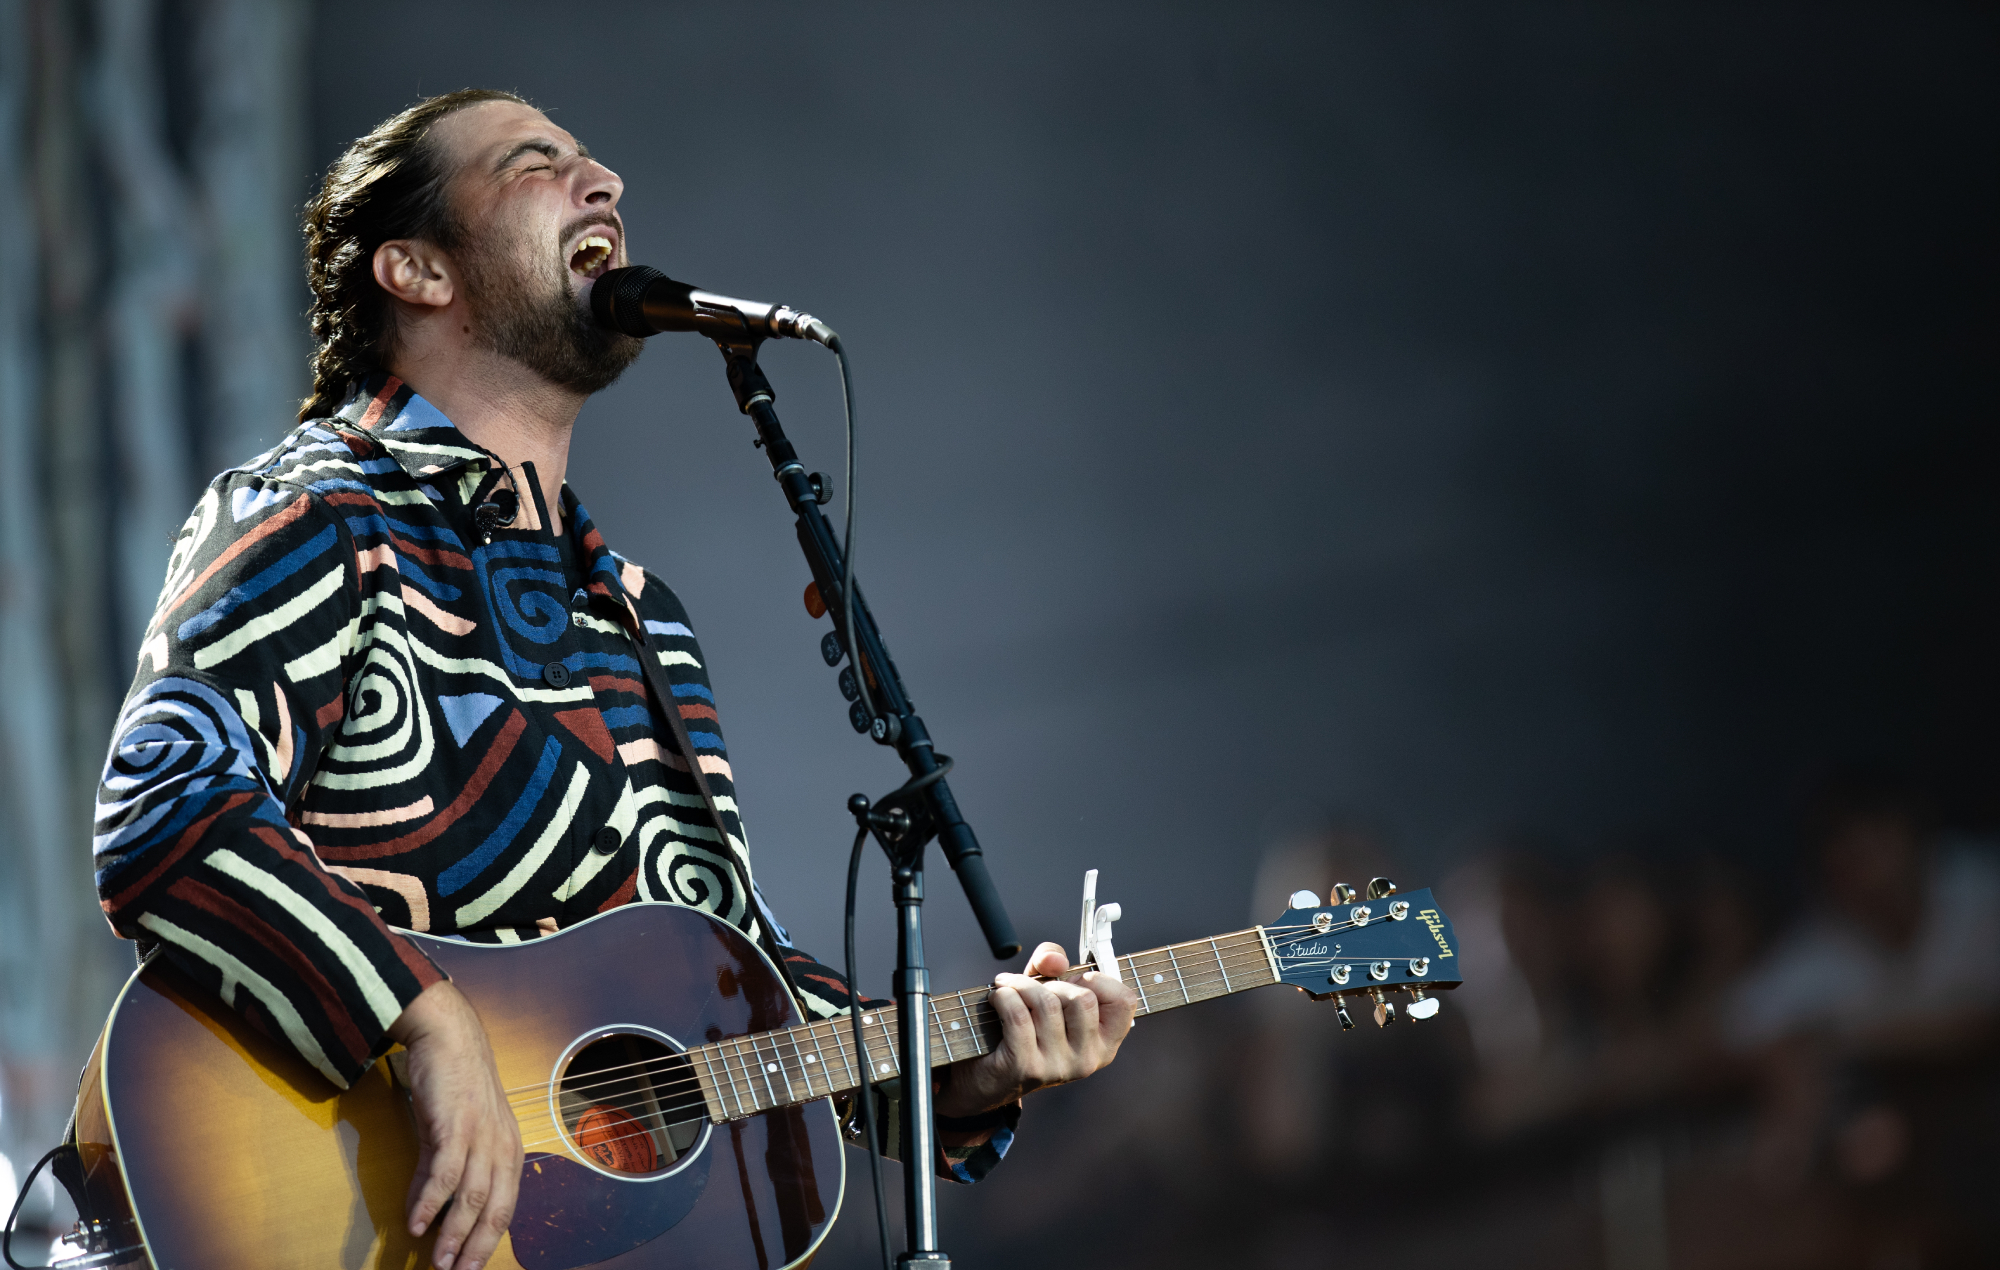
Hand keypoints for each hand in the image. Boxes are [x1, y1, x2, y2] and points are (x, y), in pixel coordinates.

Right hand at [388, 981, 521, 1269]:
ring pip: (471, 1197)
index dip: (490, 1239)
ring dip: (452, 1233)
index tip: (473, 1266)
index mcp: (510, 1148)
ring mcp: (481, 1134)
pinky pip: (443, 1173)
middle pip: (495, 1208)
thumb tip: (428, 1209)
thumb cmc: (456, 1082)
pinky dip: (430, 1202)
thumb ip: (448, 1167)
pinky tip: (417, 1223)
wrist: (449, 1035)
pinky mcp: (455, 1124)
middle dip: (475, 1246)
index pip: (507, 1205)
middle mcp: (502, 1144)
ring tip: (436, 1261)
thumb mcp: (461, 1127)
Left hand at [933, 941, 1136, 1118]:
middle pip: (1083, 998)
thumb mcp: (1048, 992)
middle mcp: (1087, 1059)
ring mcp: (1057, 1066)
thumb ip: (1055, 964)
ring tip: (1009, 987)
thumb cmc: (1027, 1029)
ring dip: (1020, 985)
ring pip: (1047, 1002)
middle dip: (1053, 983)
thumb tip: (1054, 961)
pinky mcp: (1025, 1067)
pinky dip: (1004, 996)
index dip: (1100, 980)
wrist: (989, 1078)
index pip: (1124, 1001)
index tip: (1076, 979)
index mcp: (1104, 1044)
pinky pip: (1018, 1014)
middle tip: (1034, 988)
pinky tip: (998, 998)